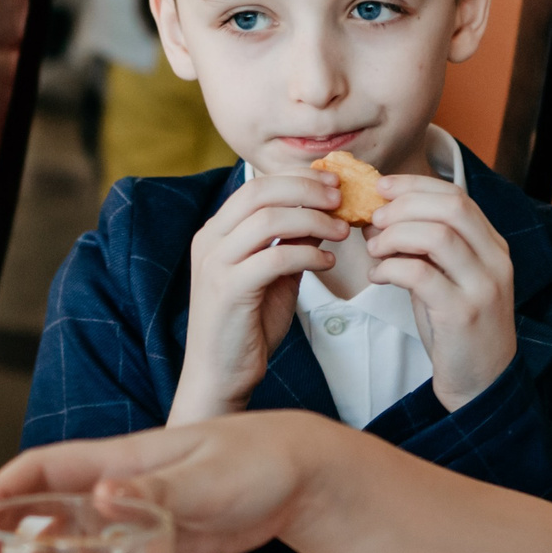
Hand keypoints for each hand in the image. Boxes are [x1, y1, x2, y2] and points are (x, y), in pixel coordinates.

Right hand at [0, 413, 333, 552]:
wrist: (301, 478)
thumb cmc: (255, 461)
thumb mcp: (206, 477)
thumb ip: (155, 491)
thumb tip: (101, 496)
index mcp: (121, 460)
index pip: (45, 468)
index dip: (3, 489)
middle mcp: (118, 489)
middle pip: (48, 509)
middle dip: (10, 535)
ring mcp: (137, 517)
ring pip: (75, 543)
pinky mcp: (160, 543)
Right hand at [173, 170, 347, 422]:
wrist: (220, 374)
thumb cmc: (247, 324)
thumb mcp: (273, 274)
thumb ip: (290, 242)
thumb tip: (323, 212)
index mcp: (216, 232)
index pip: (256, 185)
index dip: (297, 178)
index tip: (332, 184)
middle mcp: (210, 241)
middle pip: (260, 192)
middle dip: (306, 190)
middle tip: (341, 199)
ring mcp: (215, 264)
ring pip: (268, 220)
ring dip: (313, 220)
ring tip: (341, 231)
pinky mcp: (228, 290)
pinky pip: (274, 258)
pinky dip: (307, 254)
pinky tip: (327, 263)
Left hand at [365, 174, 517, 408]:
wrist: (482, 384)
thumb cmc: (458, 329)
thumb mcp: (446, 280)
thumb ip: (422, 249)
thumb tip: (379, 218)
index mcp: (493, 246)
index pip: (456, 195)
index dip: (415, 185)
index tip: (382, 188)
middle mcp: (495, 261)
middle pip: (451, 206)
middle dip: (404, 205)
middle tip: (374, 218)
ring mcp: (483, 286)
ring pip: (437, 235)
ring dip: (395, 235)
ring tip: (375, 250)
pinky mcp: (463, 313)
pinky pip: (420, 274)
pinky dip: (391, 268)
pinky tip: (378, 276)